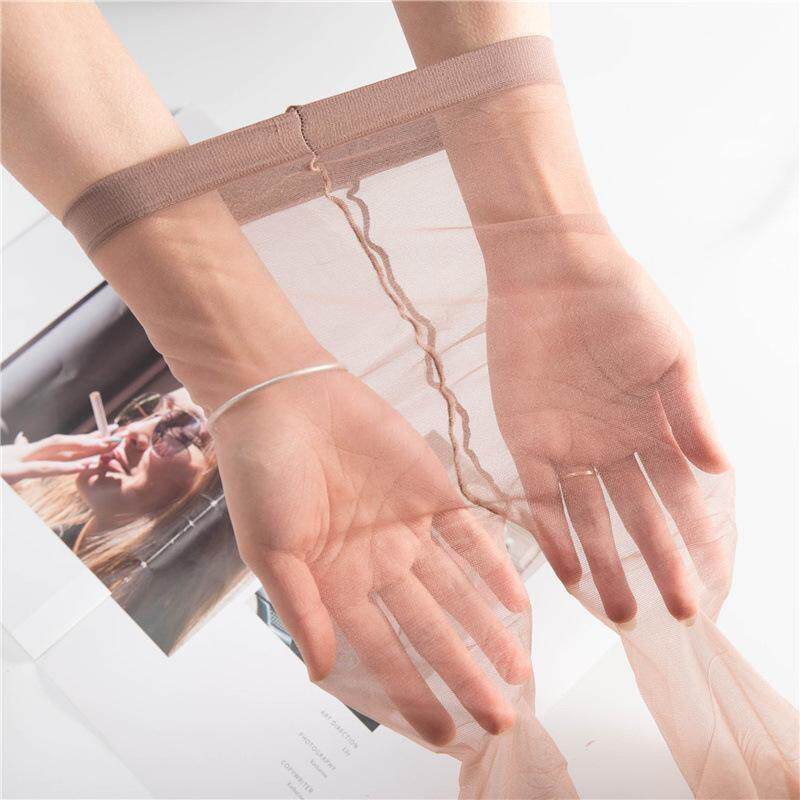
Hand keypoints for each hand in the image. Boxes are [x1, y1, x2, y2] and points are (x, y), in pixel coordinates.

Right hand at [2, 431, 120, 483]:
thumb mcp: (2, 466)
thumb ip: (16, 450)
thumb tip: (24, 438)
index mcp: (24, 454)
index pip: (61, 445)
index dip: (86, 438)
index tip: (109, 432)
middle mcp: (23, 454)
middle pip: (65, 444)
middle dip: (92, 440)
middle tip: (118, 437)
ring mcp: (16, 462)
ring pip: (57, 450)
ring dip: (83, 447)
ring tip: (106, 446)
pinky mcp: (8, 473)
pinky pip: (42, 469)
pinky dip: (63, 467)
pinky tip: (83, 465)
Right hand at [211, 368, 530, 744]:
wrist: (283, 397)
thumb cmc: (262, 473)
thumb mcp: (270, 550)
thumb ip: (302, 609)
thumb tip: (323, 671)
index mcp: (337, 586)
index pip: (383, 654)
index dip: (414, 696)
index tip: (445, 737)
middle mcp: (378, 565)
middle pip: (430, 630)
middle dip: (464, 674)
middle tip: (501, 718)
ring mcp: (407, 529)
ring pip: (458, 590)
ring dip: (487, 629)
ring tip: (518, 671)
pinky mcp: (430, 490)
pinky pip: (470, 535)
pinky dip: (493, 565)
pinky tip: (516, 599)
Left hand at [482, 224, 730, 622]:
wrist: (553, 270)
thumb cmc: (621, 303)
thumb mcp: (670, 354)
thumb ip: (691, 412)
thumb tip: (722, 470)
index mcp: (654, 426)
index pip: (682, 496)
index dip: (697, 538)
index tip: (712, 581)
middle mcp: (613, 446)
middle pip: (638, 518)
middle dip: (657, 564)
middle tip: (672, 614)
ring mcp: (569, 447)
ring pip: (589, 519)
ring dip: (605, 565)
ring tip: (621, 611)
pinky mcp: (526, 439)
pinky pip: (539, 498)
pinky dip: (553, 535)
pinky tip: (569, 573)